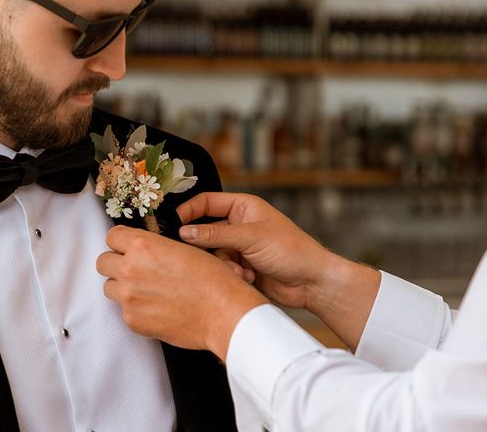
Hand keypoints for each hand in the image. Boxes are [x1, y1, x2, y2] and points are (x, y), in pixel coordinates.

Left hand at [96, 225, 266, 359]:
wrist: (224, 312)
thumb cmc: (212, 279)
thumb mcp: (183, 247)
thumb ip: (155, 246)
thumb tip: (143, 249)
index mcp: (142, 245)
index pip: (111, 236)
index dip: (121, 241)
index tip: (127, 247)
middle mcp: (130, 269)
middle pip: (103, 262)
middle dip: (116, 263)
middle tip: (134, 269)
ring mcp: (128, 297)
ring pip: (109, 287)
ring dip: (122, 286)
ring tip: (145, 290)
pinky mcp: (132, 320)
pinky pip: (123, 310)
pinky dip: (135, 308)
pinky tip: (155, 307)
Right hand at [177, 192, 333, 310]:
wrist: (313, 283)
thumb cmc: (291, 250)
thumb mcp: (251, 237)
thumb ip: (216, 234)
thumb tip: (184, 232)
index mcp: (243, 207)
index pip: (206, 202)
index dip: (189, 211)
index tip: (173, 223)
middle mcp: (239, 224)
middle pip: (206, 230)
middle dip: (207, 245)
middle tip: (197, 255)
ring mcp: (240, 246)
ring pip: (213, 253)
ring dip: (224, 264)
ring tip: (241, 271)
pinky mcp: (242, 266)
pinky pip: (222, 268)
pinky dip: (232, 274)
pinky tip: (249, 278)